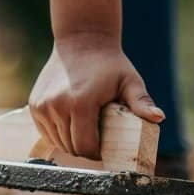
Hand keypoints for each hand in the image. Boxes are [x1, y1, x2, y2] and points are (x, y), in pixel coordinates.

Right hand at [28, 34, 162, 157]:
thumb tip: (158, 118)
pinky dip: (58, 134)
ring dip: (71, 142)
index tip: (105, 149)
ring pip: (58, 142)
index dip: (97, 154)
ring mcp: (42, 106)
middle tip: (97, 141)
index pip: (86, 147)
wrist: (81, 41)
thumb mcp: (130, 82)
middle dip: (85, 150)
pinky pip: (47, 132)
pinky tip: (70, 124)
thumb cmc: (110, 64)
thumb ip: (141, 102)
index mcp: (80, 104)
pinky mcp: (35, 105)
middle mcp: (57, 106)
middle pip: (71, 147)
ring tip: (85, 131)